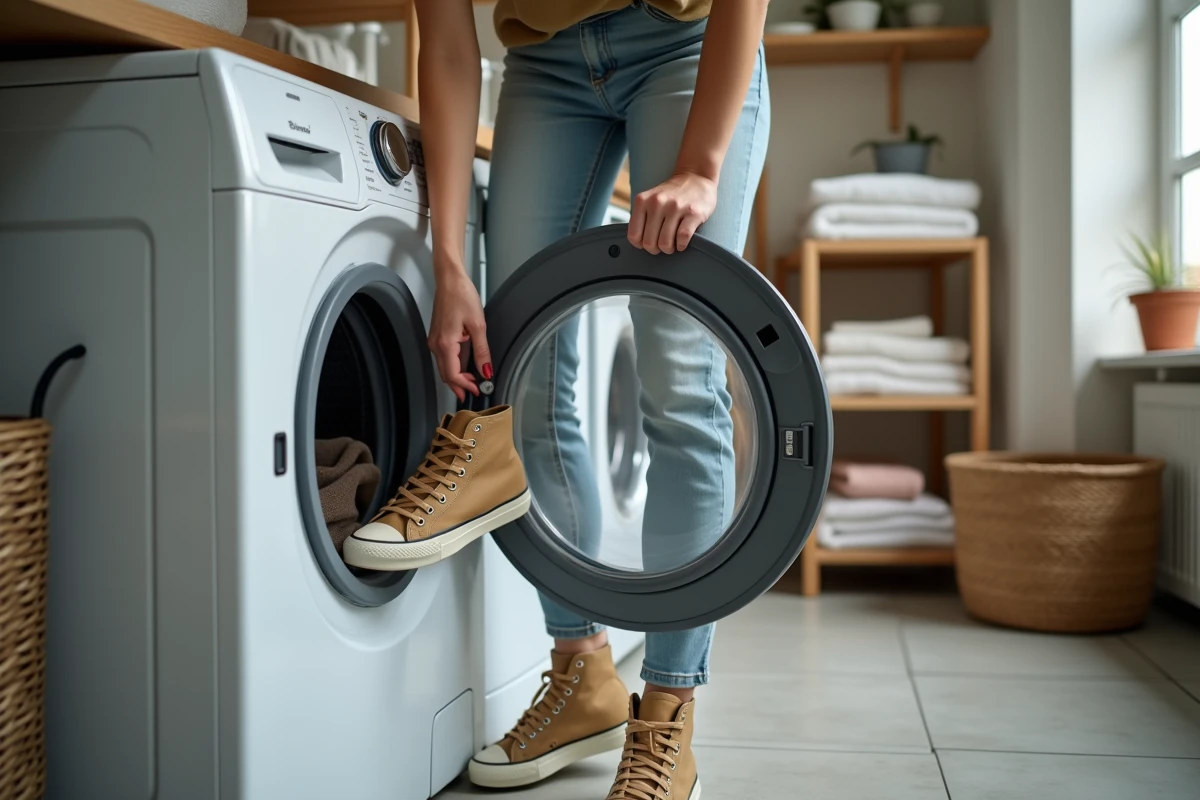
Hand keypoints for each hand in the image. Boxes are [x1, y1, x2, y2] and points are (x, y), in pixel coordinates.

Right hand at [428, 266, 490, 402]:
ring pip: (444, 367)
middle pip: (446, 374)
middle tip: (475, 391)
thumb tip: (486, 370)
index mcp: (445, 343)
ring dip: (457, 377)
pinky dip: (453, 366)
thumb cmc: (461, 296)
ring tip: (472, 382)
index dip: (465, 385)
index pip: (453, 375)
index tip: (478, 389)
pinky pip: (444, 357)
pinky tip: (465, 368)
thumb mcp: (478, 325)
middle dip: (460, 386)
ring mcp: (435, 340)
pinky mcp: (437, 336)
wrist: (449, 280)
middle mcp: (436, 344)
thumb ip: (482, 351)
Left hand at [627, 171, 717, 254]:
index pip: (634, 236)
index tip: (649, 241)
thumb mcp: (649, 199)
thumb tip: (639, 243)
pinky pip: (682, 238)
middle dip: (656, 249)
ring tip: (672, 244)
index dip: (641, 244)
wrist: (696, 177)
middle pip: (649, 242)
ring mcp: (676, 207)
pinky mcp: (693, 213)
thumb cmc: (671, 195)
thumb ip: (642, 216)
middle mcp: (657, 203)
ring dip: (669, 249)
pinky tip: (682, 242)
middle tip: (662, 244)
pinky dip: (681, 245)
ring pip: (665, 243)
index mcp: (643, 201)